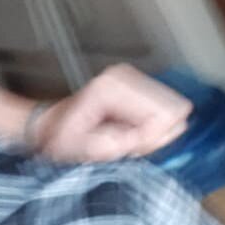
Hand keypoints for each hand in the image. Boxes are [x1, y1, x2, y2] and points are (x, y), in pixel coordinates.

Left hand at [30, 64, 192, 163]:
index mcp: (111, 88)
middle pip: (174, 110)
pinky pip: (165, 111)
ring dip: (154, 132)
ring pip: (173, 111)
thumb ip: (114, 145)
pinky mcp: (138, 85)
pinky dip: (152, 127)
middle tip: (128, 142)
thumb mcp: (82, 149)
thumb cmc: (61, 137)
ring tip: (126, 136)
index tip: (128, 145)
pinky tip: (129, 130)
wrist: (50, 126)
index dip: (151, 138)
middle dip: (155, 134)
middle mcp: (124, 76)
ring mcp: (133, 78)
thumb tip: (143, 137)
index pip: (165, 115)